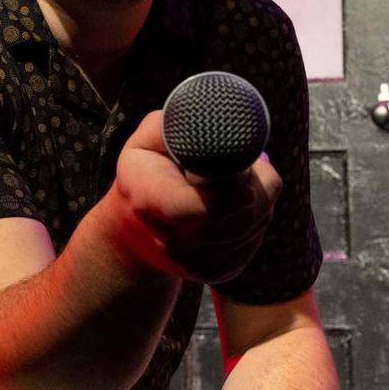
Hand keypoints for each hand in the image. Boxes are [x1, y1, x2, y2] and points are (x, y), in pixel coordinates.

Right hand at [110, 111, 280, 284]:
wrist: (131, 234)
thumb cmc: (143, 176)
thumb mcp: (144, 142)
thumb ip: (175, 126)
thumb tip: (211, 116)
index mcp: (152, 203)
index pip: (208, 206)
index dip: (235, 187)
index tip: (241, 169)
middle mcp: (175, 242)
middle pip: (244, 213)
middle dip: (255, 183)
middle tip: (241, 165)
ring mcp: (199, 263)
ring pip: (257, 223)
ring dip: (258, 199)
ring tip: (232, 184)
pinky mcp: (219, 273)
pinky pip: (256, 238)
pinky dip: (254, 218)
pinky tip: (232, 207)